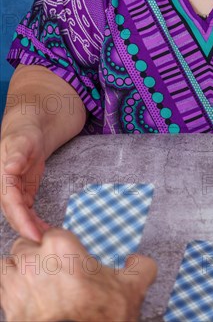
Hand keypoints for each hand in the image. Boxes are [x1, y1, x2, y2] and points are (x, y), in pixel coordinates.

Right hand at [0, 124, 50, 241]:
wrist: (28, 130)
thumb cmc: (25, 133)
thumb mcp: (23, 141)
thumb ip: (18, 154)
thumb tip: (11, 167)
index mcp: (2, 176)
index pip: (11, 203)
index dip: (21, 220)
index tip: (34, 234)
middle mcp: (4, 187)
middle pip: (14, 213)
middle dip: (27, 230)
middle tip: (44, 243)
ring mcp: (13, 191)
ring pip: (20, 215)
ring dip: (32, 229)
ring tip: (47, 239)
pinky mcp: (22, 193)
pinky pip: (27, 212)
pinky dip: (35, 222)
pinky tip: (46, 230)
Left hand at [0, 228, 157, 321]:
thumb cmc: (99, 318)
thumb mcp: (132, 288)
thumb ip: (139, 266)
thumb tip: (138, 261)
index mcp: (60, 247)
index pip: (51, 232)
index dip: (58, 245)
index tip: (66, 257)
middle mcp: (33, 262)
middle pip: (24, 247)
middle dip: (34, 257)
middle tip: (52, 272)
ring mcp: (16, 286)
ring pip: (7, 267)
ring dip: (16, 272)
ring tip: (33, 284)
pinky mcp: (8, 310)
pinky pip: (2, 292)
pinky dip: (11, 295)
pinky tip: (27, 301)